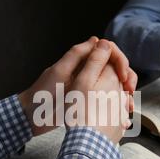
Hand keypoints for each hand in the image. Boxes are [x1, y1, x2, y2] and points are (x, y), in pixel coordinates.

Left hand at [19, 37, 136, 136]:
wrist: (29, 118)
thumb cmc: (41, 96)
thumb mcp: (60, 74)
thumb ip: (77, 55)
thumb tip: (97, 40)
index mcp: (79, 62)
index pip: (107, 52)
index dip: (119, 61)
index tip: (124, 76)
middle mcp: (84, 72)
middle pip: (113, 69)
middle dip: (125, 79)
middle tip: (130, 93)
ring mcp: (86, 87)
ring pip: (112, 85)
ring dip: (122, 95)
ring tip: (127, 107)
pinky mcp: (86, 101)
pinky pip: (106, 100)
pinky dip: (114, 107)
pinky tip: (122, 118)